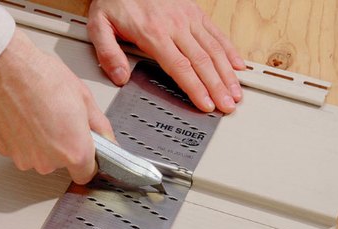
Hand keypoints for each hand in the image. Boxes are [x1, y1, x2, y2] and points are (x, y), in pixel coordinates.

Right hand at [0, 29, 113, 183]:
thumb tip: (107, 139)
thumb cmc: (43, 78)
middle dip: (66, 147)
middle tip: (64, 122)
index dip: (87, 163)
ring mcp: (24, 157)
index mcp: (74, 151)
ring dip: (45, 143)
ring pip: (42, 158)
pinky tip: (29, 118)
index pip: (86, 175)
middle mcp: (48, 161)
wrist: (7, 66)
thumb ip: (100, 127)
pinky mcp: (5, 150)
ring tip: (44, 117)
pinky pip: (23, 150)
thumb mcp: (85, 99)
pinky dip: (26, 139)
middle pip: (63, 164)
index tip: (86, 152)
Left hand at [87, 0, 245, 113]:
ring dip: (228, 73)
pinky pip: (217, 34)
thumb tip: (120, 77)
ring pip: (214, 50)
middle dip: (218, 87)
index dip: (196, 89)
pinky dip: (230, 51)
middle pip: (203, 62)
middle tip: (228, 106)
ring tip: (236, 92)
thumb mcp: (100, 24)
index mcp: (154, 34)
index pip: (180, 67)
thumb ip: (108, 52)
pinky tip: (237, 65)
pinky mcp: (196, 13)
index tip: (206, 105)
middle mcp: (176, 27)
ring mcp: (189, 19)